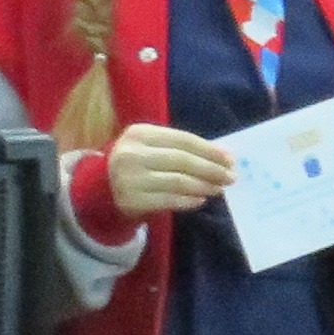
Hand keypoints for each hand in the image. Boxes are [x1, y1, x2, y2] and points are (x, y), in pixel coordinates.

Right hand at [102, 121, 233, 216]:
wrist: (102, 188)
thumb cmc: (138, 164)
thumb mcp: (153, 148)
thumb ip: (182, 148)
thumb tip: (224, 156)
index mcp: (139, 133)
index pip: (183, 139)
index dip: (210, 150)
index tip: (230, 160)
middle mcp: (131, 153)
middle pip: (182, 160)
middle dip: (211, 169)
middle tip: (230, 177)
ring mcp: (129, 178)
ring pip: (178, 181)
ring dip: (204, 186)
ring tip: (218, 189)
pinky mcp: (131, 200)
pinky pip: (169, 200)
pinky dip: (189, 200)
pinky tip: (200, 200)